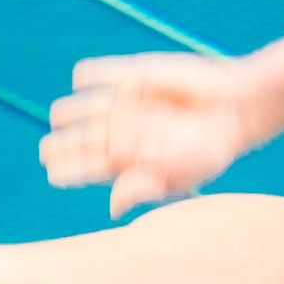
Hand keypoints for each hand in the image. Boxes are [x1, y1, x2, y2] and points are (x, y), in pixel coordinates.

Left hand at [43, 50, 283, 210]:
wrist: (235, 108)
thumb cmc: (209, 148)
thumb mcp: (178, 175)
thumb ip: (143, 187)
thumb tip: (112, 208)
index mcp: (130, 159)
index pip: (91, 167)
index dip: (71, 169)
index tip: (53, 172)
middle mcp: (123, 130)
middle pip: (85, 139)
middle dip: (65, 144)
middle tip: (47, 149)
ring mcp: (128, 103)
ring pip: (90, 108)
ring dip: (74, 111)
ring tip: (58, 115)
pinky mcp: (137, 76)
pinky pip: (108, 74)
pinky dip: (94, 75)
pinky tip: (80, 80)